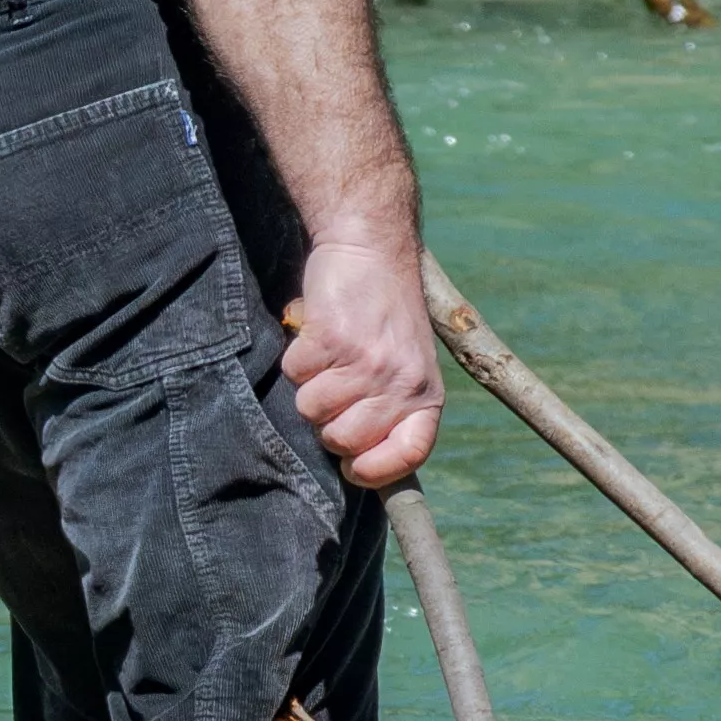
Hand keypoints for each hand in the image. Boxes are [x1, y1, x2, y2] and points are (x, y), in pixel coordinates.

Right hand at [281, 243, 443, 490]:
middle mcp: (401, 381)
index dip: (376, 472)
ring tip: (329, 355)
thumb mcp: (407, 364)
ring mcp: (367, 360)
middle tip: (334, 388)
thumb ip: (391, 409)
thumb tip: (357, 463)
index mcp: (425, 393)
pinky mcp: (332, 337)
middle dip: (327, 422)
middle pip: (343, 440)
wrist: (371, 249)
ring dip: (309, 385)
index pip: (410, 454)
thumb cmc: (384, 314)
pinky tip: (318, 335)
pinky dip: (297, 357)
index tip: (354, 468)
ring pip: (311, 410)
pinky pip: (295, 374)